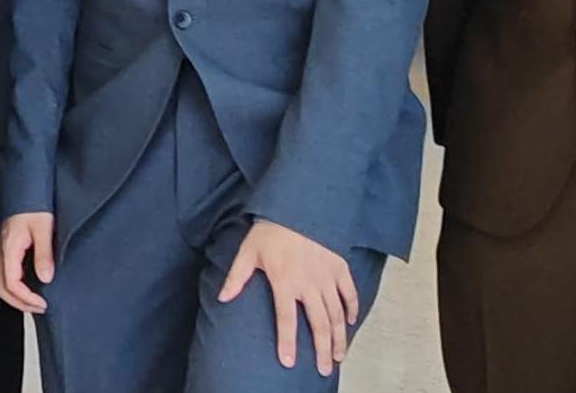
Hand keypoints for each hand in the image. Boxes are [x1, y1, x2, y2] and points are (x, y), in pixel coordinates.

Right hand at [0, 212, 55, 313]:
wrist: (24, 187)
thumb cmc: (32, 203)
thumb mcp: (43, 228)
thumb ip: (43, 254)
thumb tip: (45, 278)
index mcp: (9, 248)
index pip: (11, 283)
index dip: (26, 298)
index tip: (43, 303)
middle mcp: (2, 251)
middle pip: (1, 287)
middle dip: (19, 303)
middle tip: (39, 309)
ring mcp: (2, 250)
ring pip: (1, 282)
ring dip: (16, 296)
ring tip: (35, 302)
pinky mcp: (6, 247)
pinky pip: (5, 273)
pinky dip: (15, 286)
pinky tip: (29, 286)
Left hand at [220, 217, 360, 375]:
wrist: (296, 206)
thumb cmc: (269, 230)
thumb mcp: (247, 252)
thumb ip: (236, 277)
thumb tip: (223, 298)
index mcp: (285, 281)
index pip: (286, 319)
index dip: (287, 342)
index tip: (289, 362)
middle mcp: (309, 283)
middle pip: (319, 323)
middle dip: (322, 349)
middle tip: (325, 369)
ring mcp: (327, 276)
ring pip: (337, 314)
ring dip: (340, 336)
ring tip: (339, 355)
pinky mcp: (340, 267)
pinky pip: (350, 293)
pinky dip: (352, 308)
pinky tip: (351, 323)